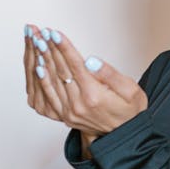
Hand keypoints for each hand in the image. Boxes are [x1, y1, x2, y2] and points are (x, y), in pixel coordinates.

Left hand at [23, 24, 147, 137]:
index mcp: (94, 95)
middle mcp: (78, 105)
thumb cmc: (130, 109)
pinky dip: (43, 80)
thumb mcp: (131, 90)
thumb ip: (110, 74)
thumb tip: (90, 61)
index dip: (64, 48)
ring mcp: (70, 112)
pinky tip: (39, 67)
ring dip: (44, 61)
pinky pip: (50, 95)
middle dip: (51, 50)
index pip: (75, 65)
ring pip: (53, 81)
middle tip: (43, 33)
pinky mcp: (65, 116)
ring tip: (38, 44)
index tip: (55, 33)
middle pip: (61, 71)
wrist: (125, 134)